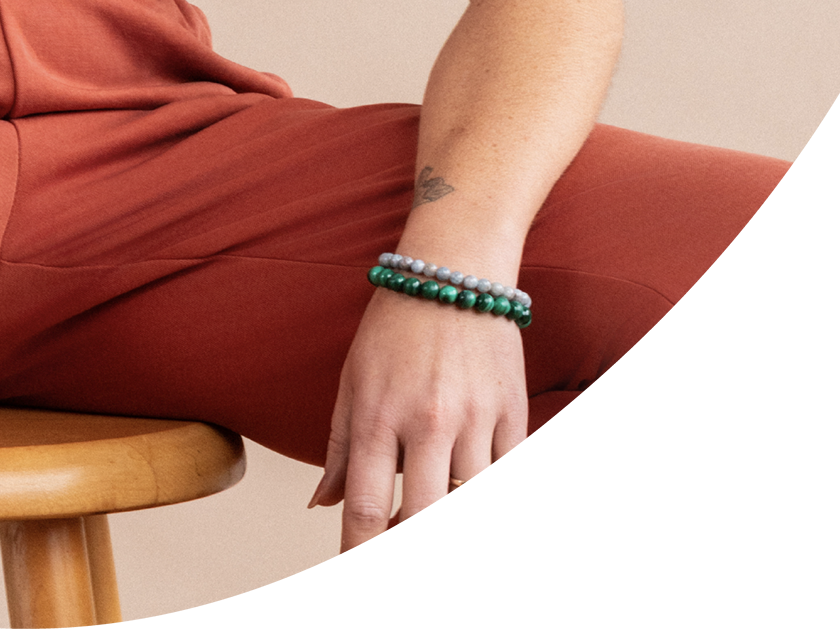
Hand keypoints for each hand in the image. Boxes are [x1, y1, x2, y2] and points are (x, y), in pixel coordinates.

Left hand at [308, 284, 561, 563]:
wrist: (455, 270)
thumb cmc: (394, 326)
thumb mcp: (352, 380)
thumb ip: (340, 448)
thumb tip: (322, 506)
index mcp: (378, 415)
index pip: (368, 509)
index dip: (364, 557)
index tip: (363, 570)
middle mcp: (428, 421)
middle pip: (429, 522)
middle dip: (418, 557)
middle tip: (411, 562)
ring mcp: (476, 419)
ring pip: (476, 507)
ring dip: (462, 528)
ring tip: (449, 529)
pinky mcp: (514, 414)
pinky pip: (516, 482)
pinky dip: (506, 504)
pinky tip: (492, 509)